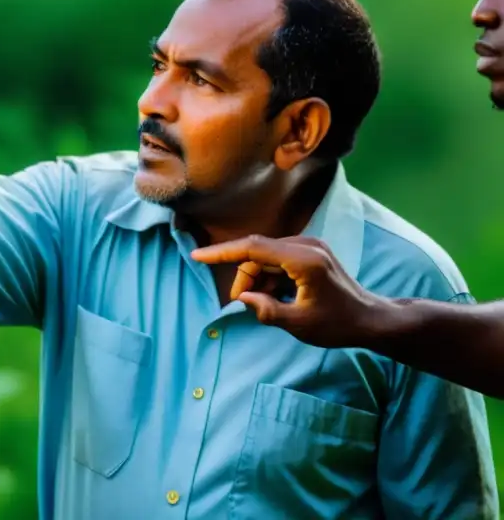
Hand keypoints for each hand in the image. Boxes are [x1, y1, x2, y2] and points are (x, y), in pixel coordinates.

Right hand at [191, 235, 388, 347]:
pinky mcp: (311, 252)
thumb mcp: (300, 325)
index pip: (253, 248)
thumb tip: (242, 297)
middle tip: (242, 304)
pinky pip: (277, 259)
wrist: (371, 319)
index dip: (222, 252)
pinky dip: (270, 277)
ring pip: (266, 256)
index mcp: (304, 260)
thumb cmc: (339, 325)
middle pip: (257, 253)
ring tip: (265, 304)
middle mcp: (306, 245)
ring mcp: (310, 246)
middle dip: (244, 276)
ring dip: (257, 278)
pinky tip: (276, 297)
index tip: (198, 256)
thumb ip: (267, 311)